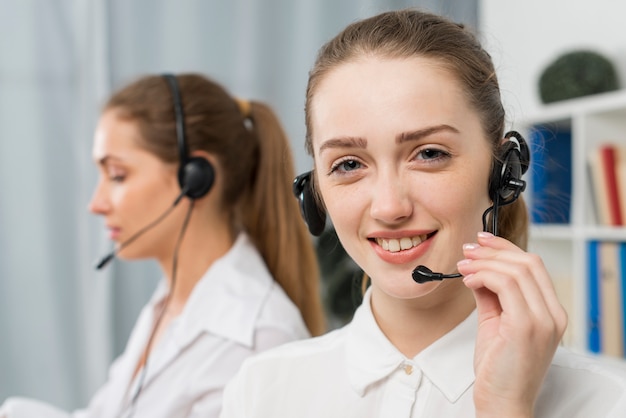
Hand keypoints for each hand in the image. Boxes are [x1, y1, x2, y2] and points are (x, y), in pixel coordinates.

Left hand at [456, 231, 567, 417]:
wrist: (502, 402)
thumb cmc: (499, 368)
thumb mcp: (495, 323)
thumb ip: (491, 295)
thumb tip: (478, 270)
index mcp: (550, 312)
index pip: (534, 266)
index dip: (506, 247)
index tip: (482, 241)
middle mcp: (552, 315)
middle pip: (528, 262)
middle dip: (494, 250)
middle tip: (469, 249)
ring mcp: (542, 320)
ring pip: (516, 270)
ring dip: (484, 263)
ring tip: (462, 266)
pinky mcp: (526, 326)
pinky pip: (506, 285)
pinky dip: (483, 276)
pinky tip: (468, 280)